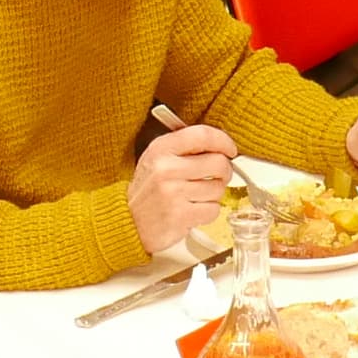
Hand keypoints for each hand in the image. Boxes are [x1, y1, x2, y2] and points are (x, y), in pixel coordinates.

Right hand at [127, 119, 240, 257]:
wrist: (128, 222)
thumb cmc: (147, 191)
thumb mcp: (156, 159)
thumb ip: (183, 148)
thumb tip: (220, 146)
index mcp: (161, 149)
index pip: (202, 135)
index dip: (223, 141)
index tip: (230, 149)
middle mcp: (166, 168)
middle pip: (218, 162)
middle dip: (224, 171)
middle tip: (218, 176)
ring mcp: (173, 193)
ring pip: (218, 188)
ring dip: (214, 194)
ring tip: (198, 196)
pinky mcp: (181, 215)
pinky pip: (213, 209)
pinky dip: (208, 211)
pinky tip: (194, 210)